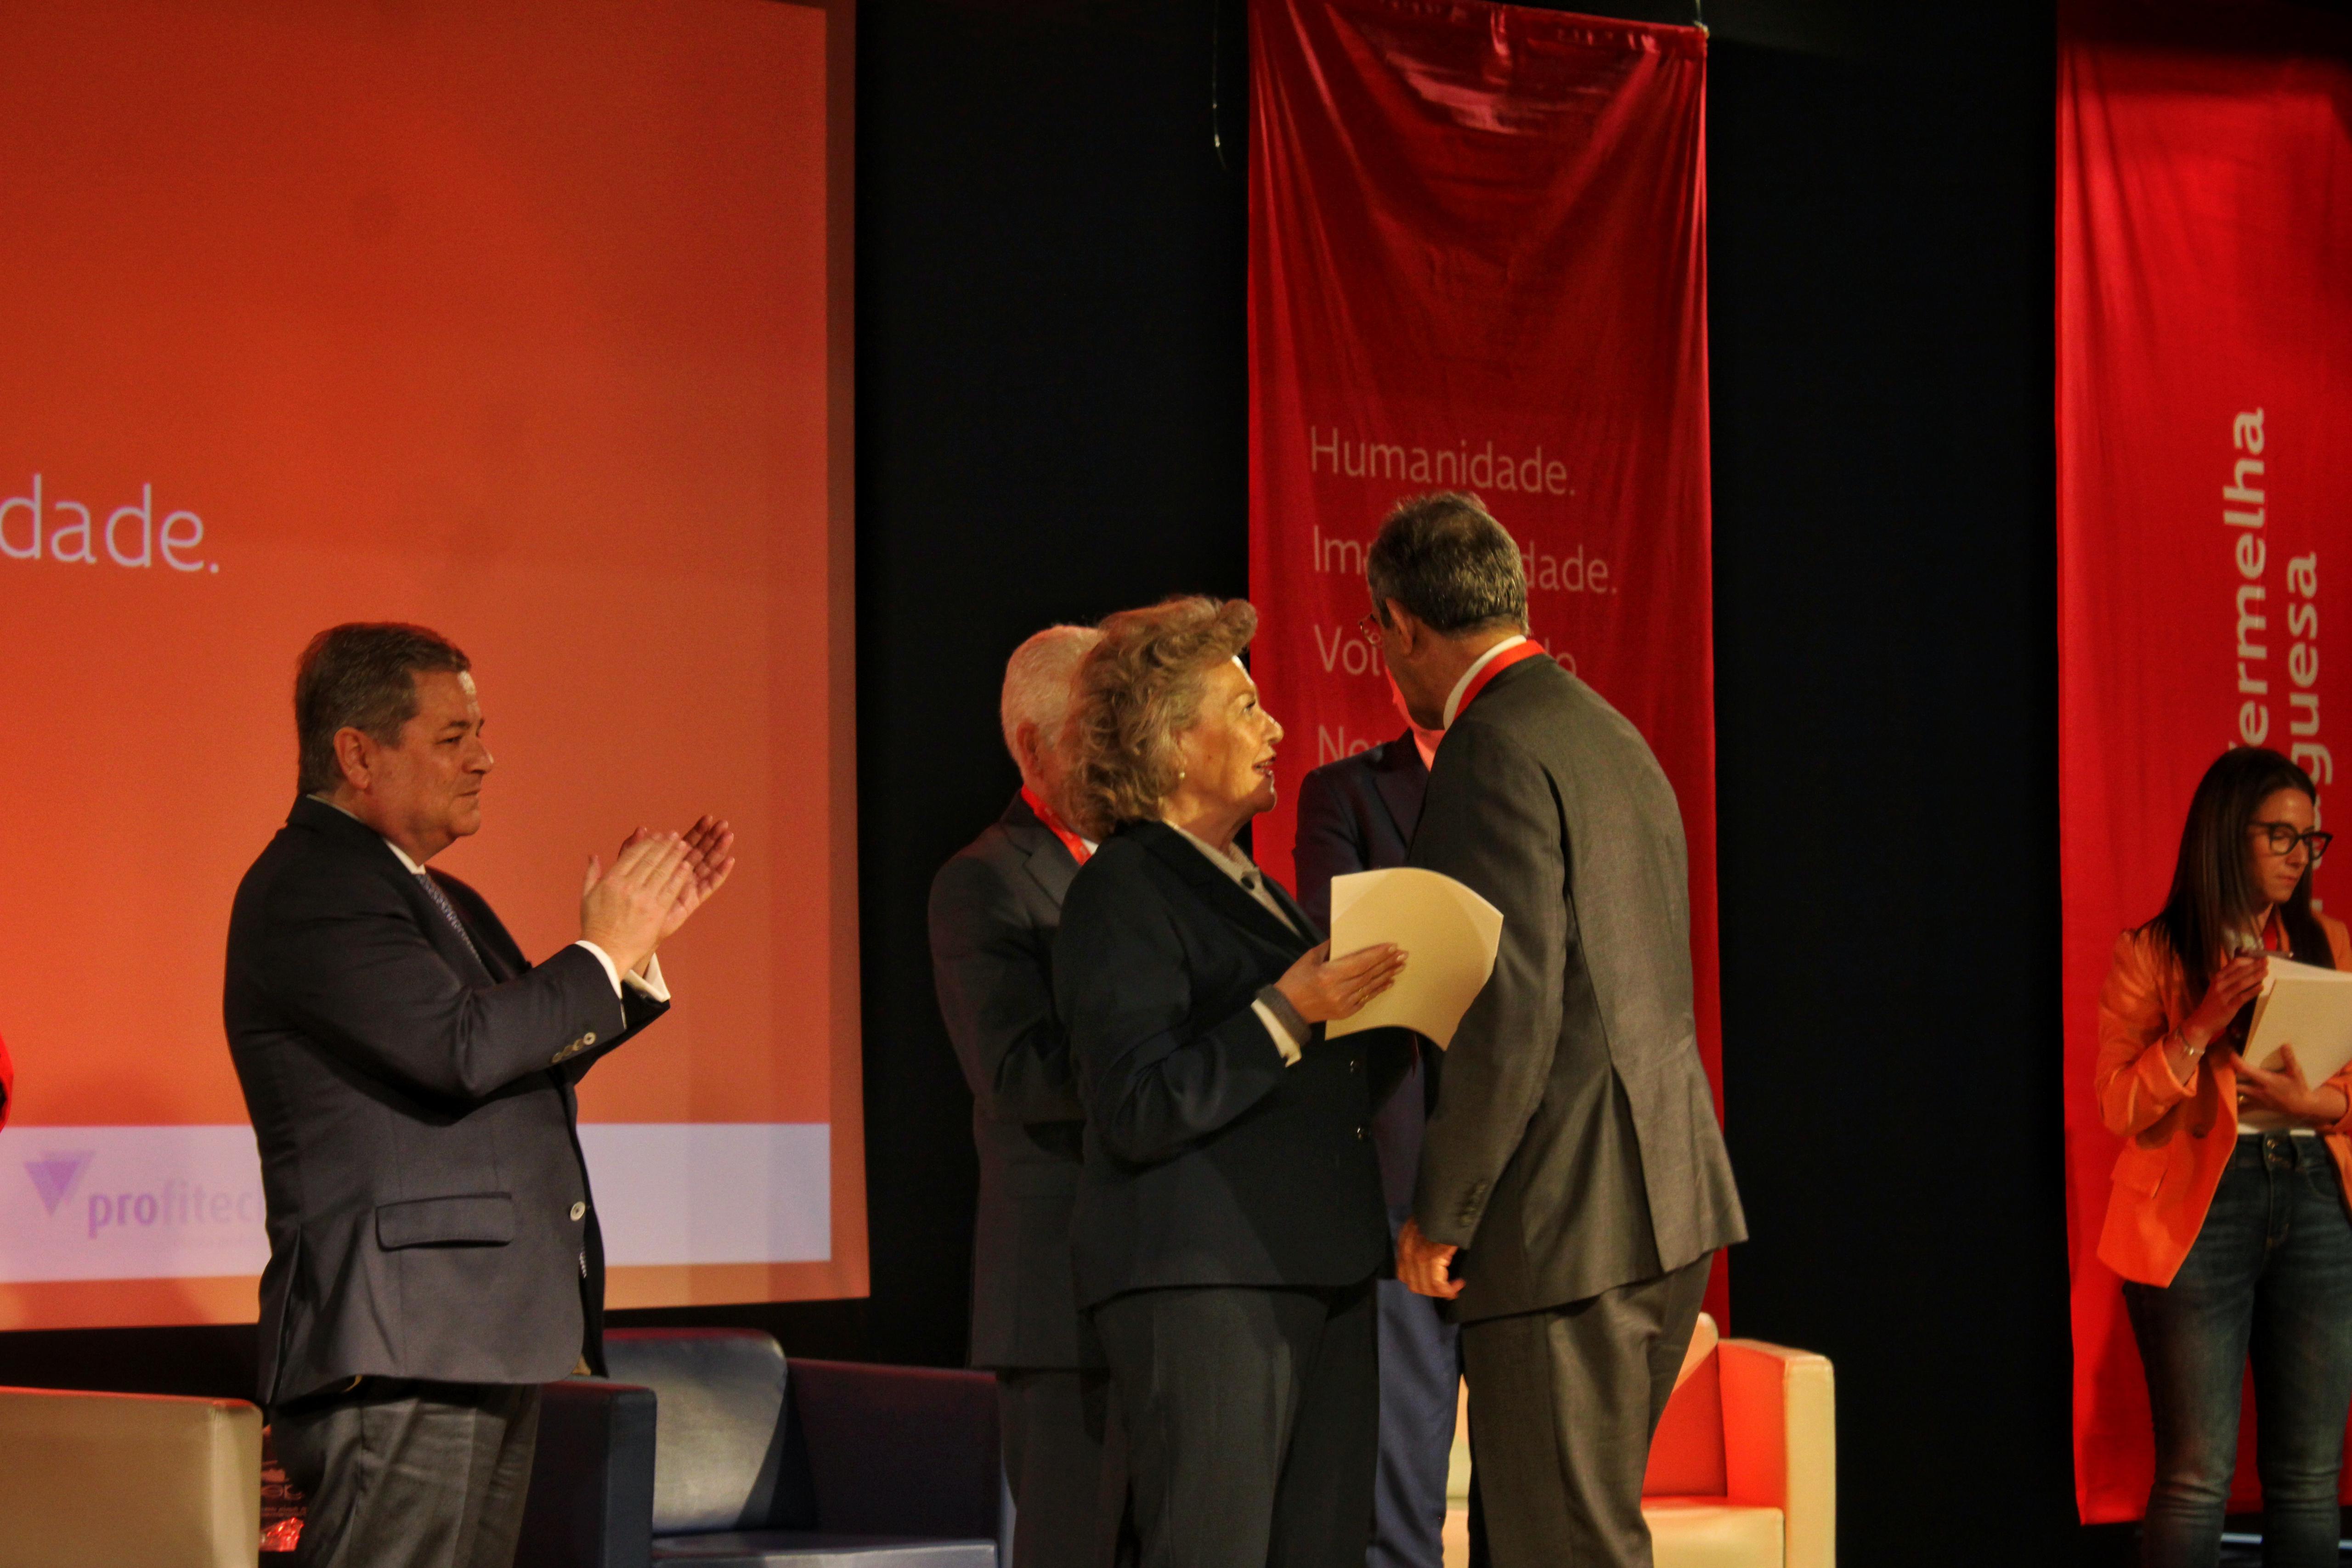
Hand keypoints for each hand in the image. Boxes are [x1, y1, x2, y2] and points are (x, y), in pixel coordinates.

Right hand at [580, 833, 694, 976]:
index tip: (656, 835)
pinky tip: (687, 867)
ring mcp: (643, 898)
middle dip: (664, 845)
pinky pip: (670, 889)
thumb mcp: (587, 896)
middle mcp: (627, 886)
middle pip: (650, 859)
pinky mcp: (656, 911)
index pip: (633, 855)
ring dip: (674, 856)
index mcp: (611, 880)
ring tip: (683, 846)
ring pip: (662, 871)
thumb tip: (594, 855)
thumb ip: (592, 873)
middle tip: (674, 836)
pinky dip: (679, 876)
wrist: (605, 951)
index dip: (647, 843)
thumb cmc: (595, 925)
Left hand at [618, 816, 735, 949]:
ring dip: (719, 851)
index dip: (698, 831)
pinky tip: (729, 861)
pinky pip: (708, 886)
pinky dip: (720, 874)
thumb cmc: (625, 900)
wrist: (626, 929)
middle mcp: (680, 874)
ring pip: (707, 865)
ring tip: (729, 835)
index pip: (687, 843)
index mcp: (668, 864)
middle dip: (712, 837)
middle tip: (723, 823)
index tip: (708, 817)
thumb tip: (642, 828)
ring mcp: (688, 887)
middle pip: (700, 852)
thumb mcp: (626, 870)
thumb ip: (633, 850)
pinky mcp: (692, 901)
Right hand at [1274, 942, 1406, 1024]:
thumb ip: (1328, 949)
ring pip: (1370, 987)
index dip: (1377, 955)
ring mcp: (1344, 1004)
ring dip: (1386, 975)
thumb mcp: (1308, 959)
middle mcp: (1339, 990)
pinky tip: (1388, 982)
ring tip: (1400, 966)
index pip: (1360, 963)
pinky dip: (1377, 990)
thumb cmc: (1295, 980)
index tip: (1392, 947)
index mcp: (1329, 975)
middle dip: (1387, 963)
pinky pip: (1365, 999)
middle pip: (1369, 974)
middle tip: (1403, 954)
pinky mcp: (1345, 1012)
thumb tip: (1343, 940)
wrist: (1287, 1010)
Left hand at [1397, 1218, 1462, 1299]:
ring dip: (1441, 1291)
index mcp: (1404, 1244)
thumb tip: (1433, 1264)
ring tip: (1455, 1286)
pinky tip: (1459, 1283)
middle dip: (1431, 1290)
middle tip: (1447, 1289)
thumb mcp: (1426, 1229)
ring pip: (1425, 1286)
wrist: (1449, 1205)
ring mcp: (1417, 1255)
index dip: (1420, 1284)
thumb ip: (1423, 1244)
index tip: (1435, 1285)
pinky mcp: (1431, 1257)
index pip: (1404, 1275)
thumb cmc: (1441, 1217)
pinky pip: (1437, 1284)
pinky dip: (1449, 1289)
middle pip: (1414, 1284)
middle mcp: (1406, 1252)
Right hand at [2181, 954, 2268, 1051]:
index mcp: (2217, 978)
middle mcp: (2219, 984)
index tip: (2258, 958)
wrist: (2201, 1022)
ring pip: (2241, 983)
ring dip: (2255, 976)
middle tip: (2267, 961)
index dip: (2247, 960)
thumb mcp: (2217, 988)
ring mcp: (2223, 995)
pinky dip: (2252, 991)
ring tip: (2266, 972)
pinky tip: (2261, 987)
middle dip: (2254, 966)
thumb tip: (2248, 971)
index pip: (2233, 964)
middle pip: (2239, 972)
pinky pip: (2242, 997)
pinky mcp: (2228, 1007)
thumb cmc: (2212, 1004)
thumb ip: (2229, 979)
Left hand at [2222, 1043, 2351, 1127]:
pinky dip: (2232, 1106)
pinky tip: (2222, 1103)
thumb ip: (2289, 1059)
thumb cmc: (2298, 1088)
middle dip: (2224, 1075)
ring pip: (2235, 1095)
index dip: (2234, 1060)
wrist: (2302, 1107)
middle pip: (2234, 1083)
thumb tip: (2285, 1044)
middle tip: (2215, 1064)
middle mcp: (2257, 1090)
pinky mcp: (2257, 1106)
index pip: (2245, 1069)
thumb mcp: (2296, 1073)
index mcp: (2265, 1080)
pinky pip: (2242, 1108)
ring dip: (2225, 1088)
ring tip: (2215, 1079)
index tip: (2228, 1050)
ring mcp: (2255, 1099)